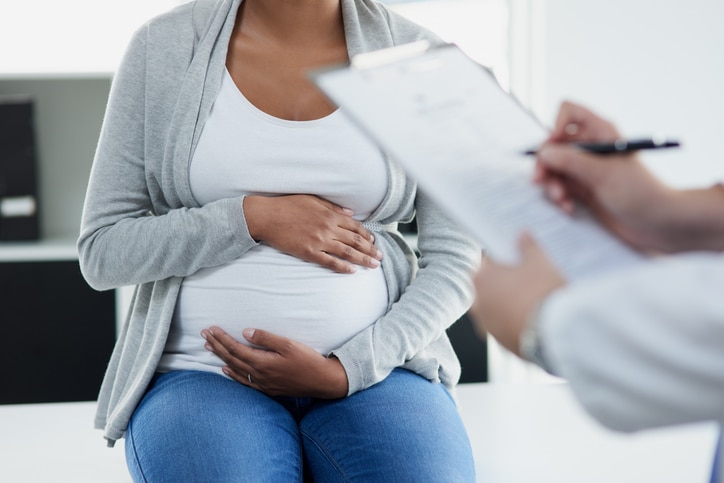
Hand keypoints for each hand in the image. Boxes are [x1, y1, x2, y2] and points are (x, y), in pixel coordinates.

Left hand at [201, 327, 348, 397]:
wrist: (322, 381)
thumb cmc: (307, 360)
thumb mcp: (288, 344)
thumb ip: (265, 338)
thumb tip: (245, 332)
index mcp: (262, 362)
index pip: (235, 348)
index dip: (221, 338)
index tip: (211, 329)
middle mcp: (258, 375)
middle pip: (231, 358)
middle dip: (216, 345)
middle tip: (204, 334)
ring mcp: (262, 383)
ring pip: (235, 369)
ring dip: (221, 357)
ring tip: (209, 348)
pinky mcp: (267, 388)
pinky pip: (243, 381)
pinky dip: (232, 374)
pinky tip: (225, 369)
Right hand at [244, 195, 382, 273]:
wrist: (267, 216)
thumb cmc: (288, 206)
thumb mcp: (313, 200)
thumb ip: (333, 207)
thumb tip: (350, 213)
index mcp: (330, 214)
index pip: (355, 226)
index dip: (366, 235)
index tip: (374, 241)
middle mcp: (328, 228)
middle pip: (355, 241)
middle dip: (370, 249)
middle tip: (380, 257)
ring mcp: (319, 241)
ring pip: (347, 252)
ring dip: (363, 259)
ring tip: (373, 266)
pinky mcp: (309, 252)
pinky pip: (330, 262)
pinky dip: (343, 267)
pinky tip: (352, 271)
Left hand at [469, 232, 564, 355]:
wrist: (556, 333)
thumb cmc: (543, 292)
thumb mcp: (539, 261)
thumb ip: (528, 246)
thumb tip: (522, 235)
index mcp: (479, 278)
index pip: (487, 262)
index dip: (503, 259)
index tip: (516, 257)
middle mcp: (477, 304)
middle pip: (490, 287)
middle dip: (506, 282)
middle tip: (529, 278)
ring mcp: (487, 327)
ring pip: (498, 309)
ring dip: (511, 304)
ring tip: (536, 300)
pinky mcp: (501, 344)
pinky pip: (507, 327)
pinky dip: (517, 322)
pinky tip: (536, 318)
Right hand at [533, 101, 674, 251]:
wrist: (658, 224)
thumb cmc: (641, 194)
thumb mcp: (603, 175)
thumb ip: (572, 161)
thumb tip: (544, 152)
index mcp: (601, 133)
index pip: (569, 113)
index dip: (556, 125)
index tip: (552, 147)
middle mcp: (591, 148)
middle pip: (554, 144)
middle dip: (547, 163)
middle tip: (541, 180)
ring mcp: (586, 169)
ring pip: (554, 168)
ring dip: (552, 184)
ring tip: (562, 199)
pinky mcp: (584, 189)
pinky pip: (560, 187)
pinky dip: (560, 197)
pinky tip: (569, 207)